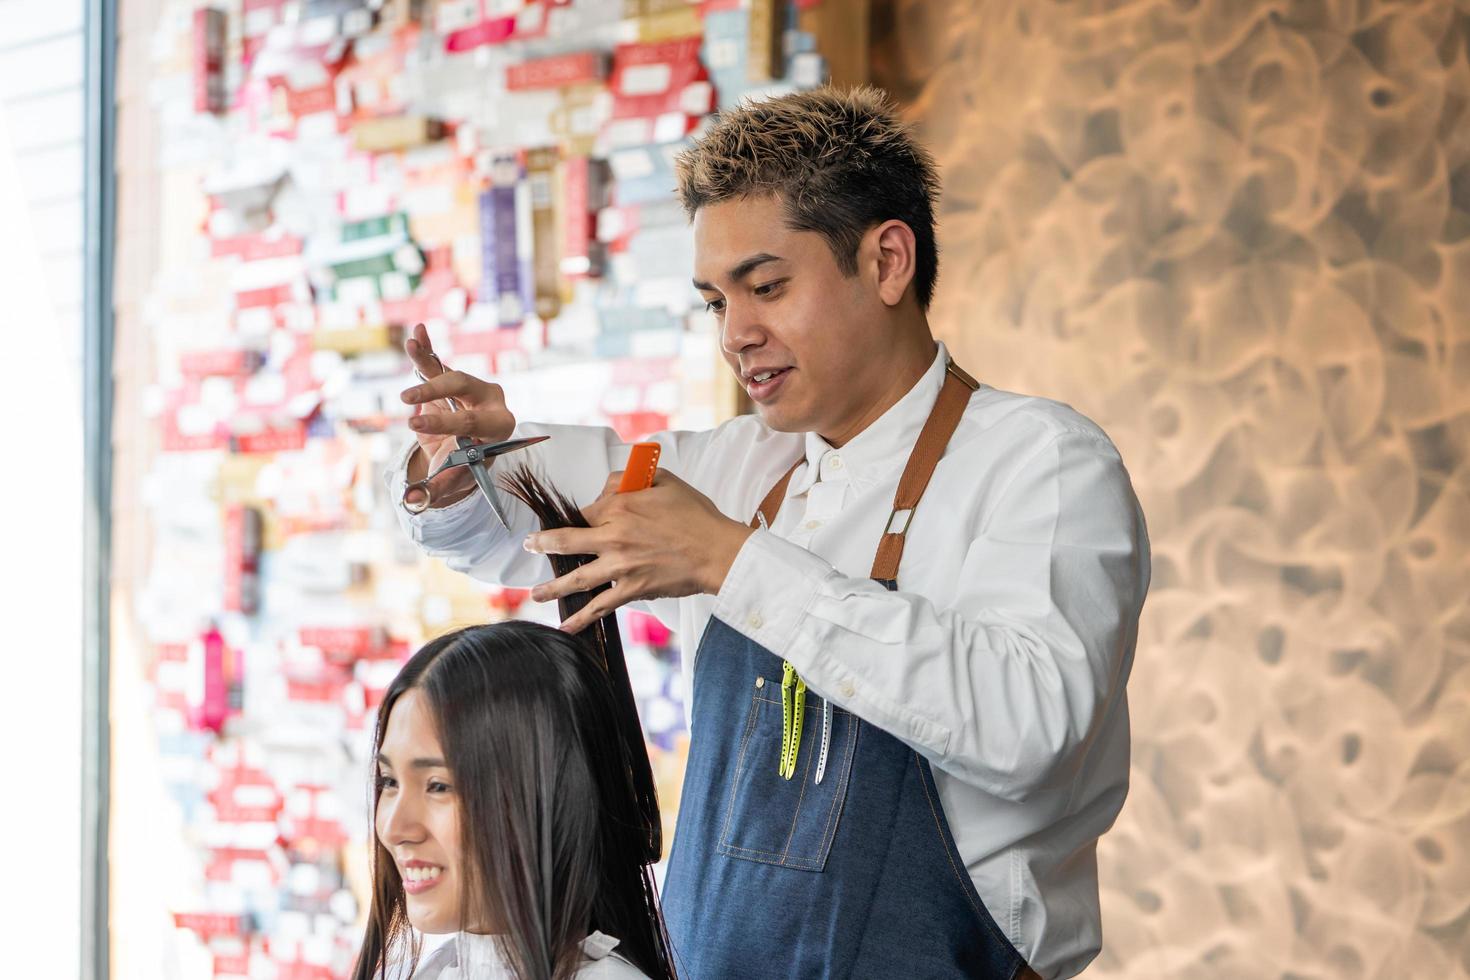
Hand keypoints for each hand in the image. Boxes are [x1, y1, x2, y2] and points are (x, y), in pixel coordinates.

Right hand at [399, 323, 516, 508]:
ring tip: (412, 346)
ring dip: (428, 360)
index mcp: (500, 426)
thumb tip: (412, 502)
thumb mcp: (454, 480)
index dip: (445, 423)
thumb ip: (436, 489)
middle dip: (434, 394)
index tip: (415, 426)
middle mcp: (491, 401)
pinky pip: (438, 363)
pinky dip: (427, 350)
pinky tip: (417, 333)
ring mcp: (472, 388)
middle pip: (464, 388)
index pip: (473, 422)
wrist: (467, 453)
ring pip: (449, 372)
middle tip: (407, 403)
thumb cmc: (465, 467)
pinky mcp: (452, 380)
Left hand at [524, 471, 754, 633]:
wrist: (718, 550)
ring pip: (577, 578)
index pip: (584, 511)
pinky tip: (567, 626)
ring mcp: (621, 566)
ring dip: (552, 587)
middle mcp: (614, 536)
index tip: (573, 522)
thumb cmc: (696, 515)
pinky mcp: (633, 589)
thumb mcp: (664, 480)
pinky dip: (582, 619)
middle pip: (566, 542)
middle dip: (542, 545)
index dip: (578, 516)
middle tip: (530, 547)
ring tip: (536, 594)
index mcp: (620, 506)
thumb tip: (609, 486)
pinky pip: (601, 606)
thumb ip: (630, 479)